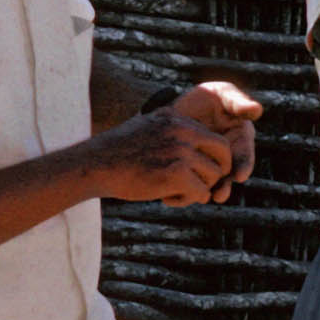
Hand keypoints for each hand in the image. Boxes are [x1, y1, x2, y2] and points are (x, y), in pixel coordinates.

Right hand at [85, 107, 236, 205]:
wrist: (95, 165)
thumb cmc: (116, 151)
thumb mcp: (144, 127)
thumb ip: (168, 129)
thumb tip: (187, 138)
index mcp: (176, 119)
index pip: (213, 137)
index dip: (212, 158)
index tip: (201, 171)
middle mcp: (182, 131)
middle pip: (224, 153)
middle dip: (218, 172)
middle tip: (202, 186)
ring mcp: (181, 152)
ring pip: (213, 177)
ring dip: (199, 190)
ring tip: (175, 193)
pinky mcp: (177, 175)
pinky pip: (200, 194)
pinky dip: (187, 200)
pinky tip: (167, 199)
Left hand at [166, 78, 260, 196]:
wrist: (179, 107)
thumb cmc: (207, 98)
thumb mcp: (222, 95)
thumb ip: (239, 102)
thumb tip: (257, 110)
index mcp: (240, 140)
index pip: (245, 156)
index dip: (244, 166)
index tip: (240, 175)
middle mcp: (229, 157)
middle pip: (229, 176)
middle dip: (225, 186)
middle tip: (220, 195)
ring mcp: (211, 166)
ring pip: (212, 183)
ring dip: (207, 192)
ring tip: (202, 199)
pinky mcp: (194, 170)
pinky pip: (194, 183)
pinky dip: (188, 190)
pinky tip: (181, 195)